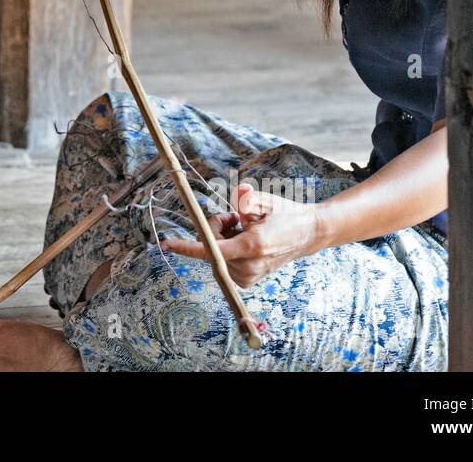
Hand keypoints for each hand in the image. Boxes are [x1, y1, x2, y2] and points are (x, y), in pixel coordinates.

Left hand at [158, 183, 326, 287]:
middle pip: (211, 246)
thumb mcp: (267, 200)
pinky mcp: (247, 280)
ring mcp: (248, 276)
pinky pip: (222, 260)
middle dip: (215, 227)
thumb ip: (249, 198)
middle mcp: (249, 266)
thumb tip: (240, 192)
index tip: (166, 244)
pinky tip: (243, 239)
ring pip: (215, 253)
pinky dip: (227, 247)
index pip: (213, 250)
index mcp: (253, 246)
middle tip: (233, 216)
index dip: (187, 247)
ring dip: (222, 237)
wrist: (306, 235)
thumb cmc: (285, 214)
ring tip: (243, 226)